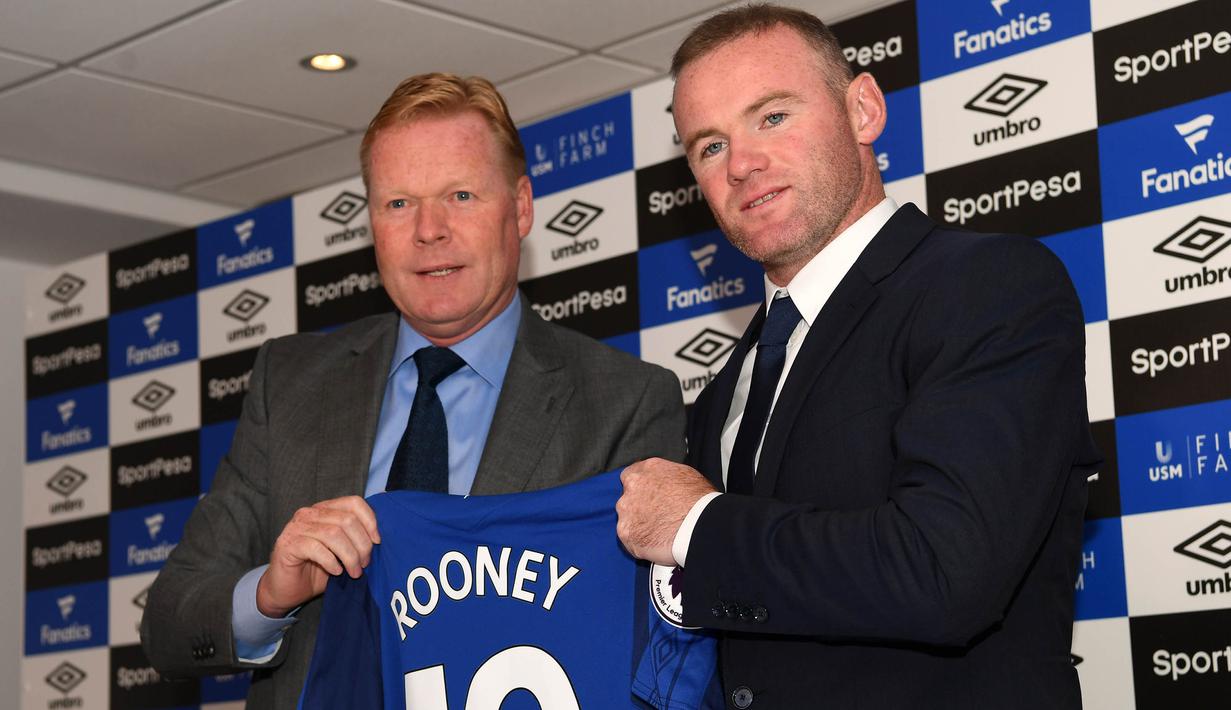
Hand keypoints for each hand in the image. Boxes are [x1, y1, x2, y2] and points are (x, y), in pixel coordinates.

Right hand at [256, 496, 380, 617]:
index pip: (353, 502)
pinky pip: (316, 548)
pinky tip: (336, 572)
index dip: (370, 521)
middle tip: (364, 564)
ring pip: (334, 534)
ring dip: (349, 555)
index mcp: (324, 509)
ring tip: (354, 572)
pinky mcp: (288, 545)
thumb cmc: (316, 570)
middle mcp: (309, 514)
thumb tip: (379, 538)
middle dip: (361, 544)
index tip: (377, 542)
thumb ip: (355, 539)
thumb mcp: (341, 552)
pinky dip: (331, 561)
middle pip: (347, 520)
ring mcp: (296, 528)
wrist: (286, 590)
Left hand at [616, 458, 716, 565]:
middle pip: (627, 499)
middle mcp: (632, 488)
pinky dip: (640, 544)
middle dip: (638, 508)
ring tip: (659, 532)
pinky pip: (630, 540)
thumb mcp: (685, 475)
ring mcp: (626, 512)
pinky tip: (657, 543)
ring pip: (626, 519)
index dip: (640, 489)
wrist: (701, 525)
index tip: (647, 497)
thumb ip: (664, 477)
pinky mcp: (627, 534)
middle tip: (657, 517)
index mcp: (646, 470)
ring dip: (638, 525)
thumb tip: (663, 483)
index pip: (630, 476)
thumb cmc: (700, 501)